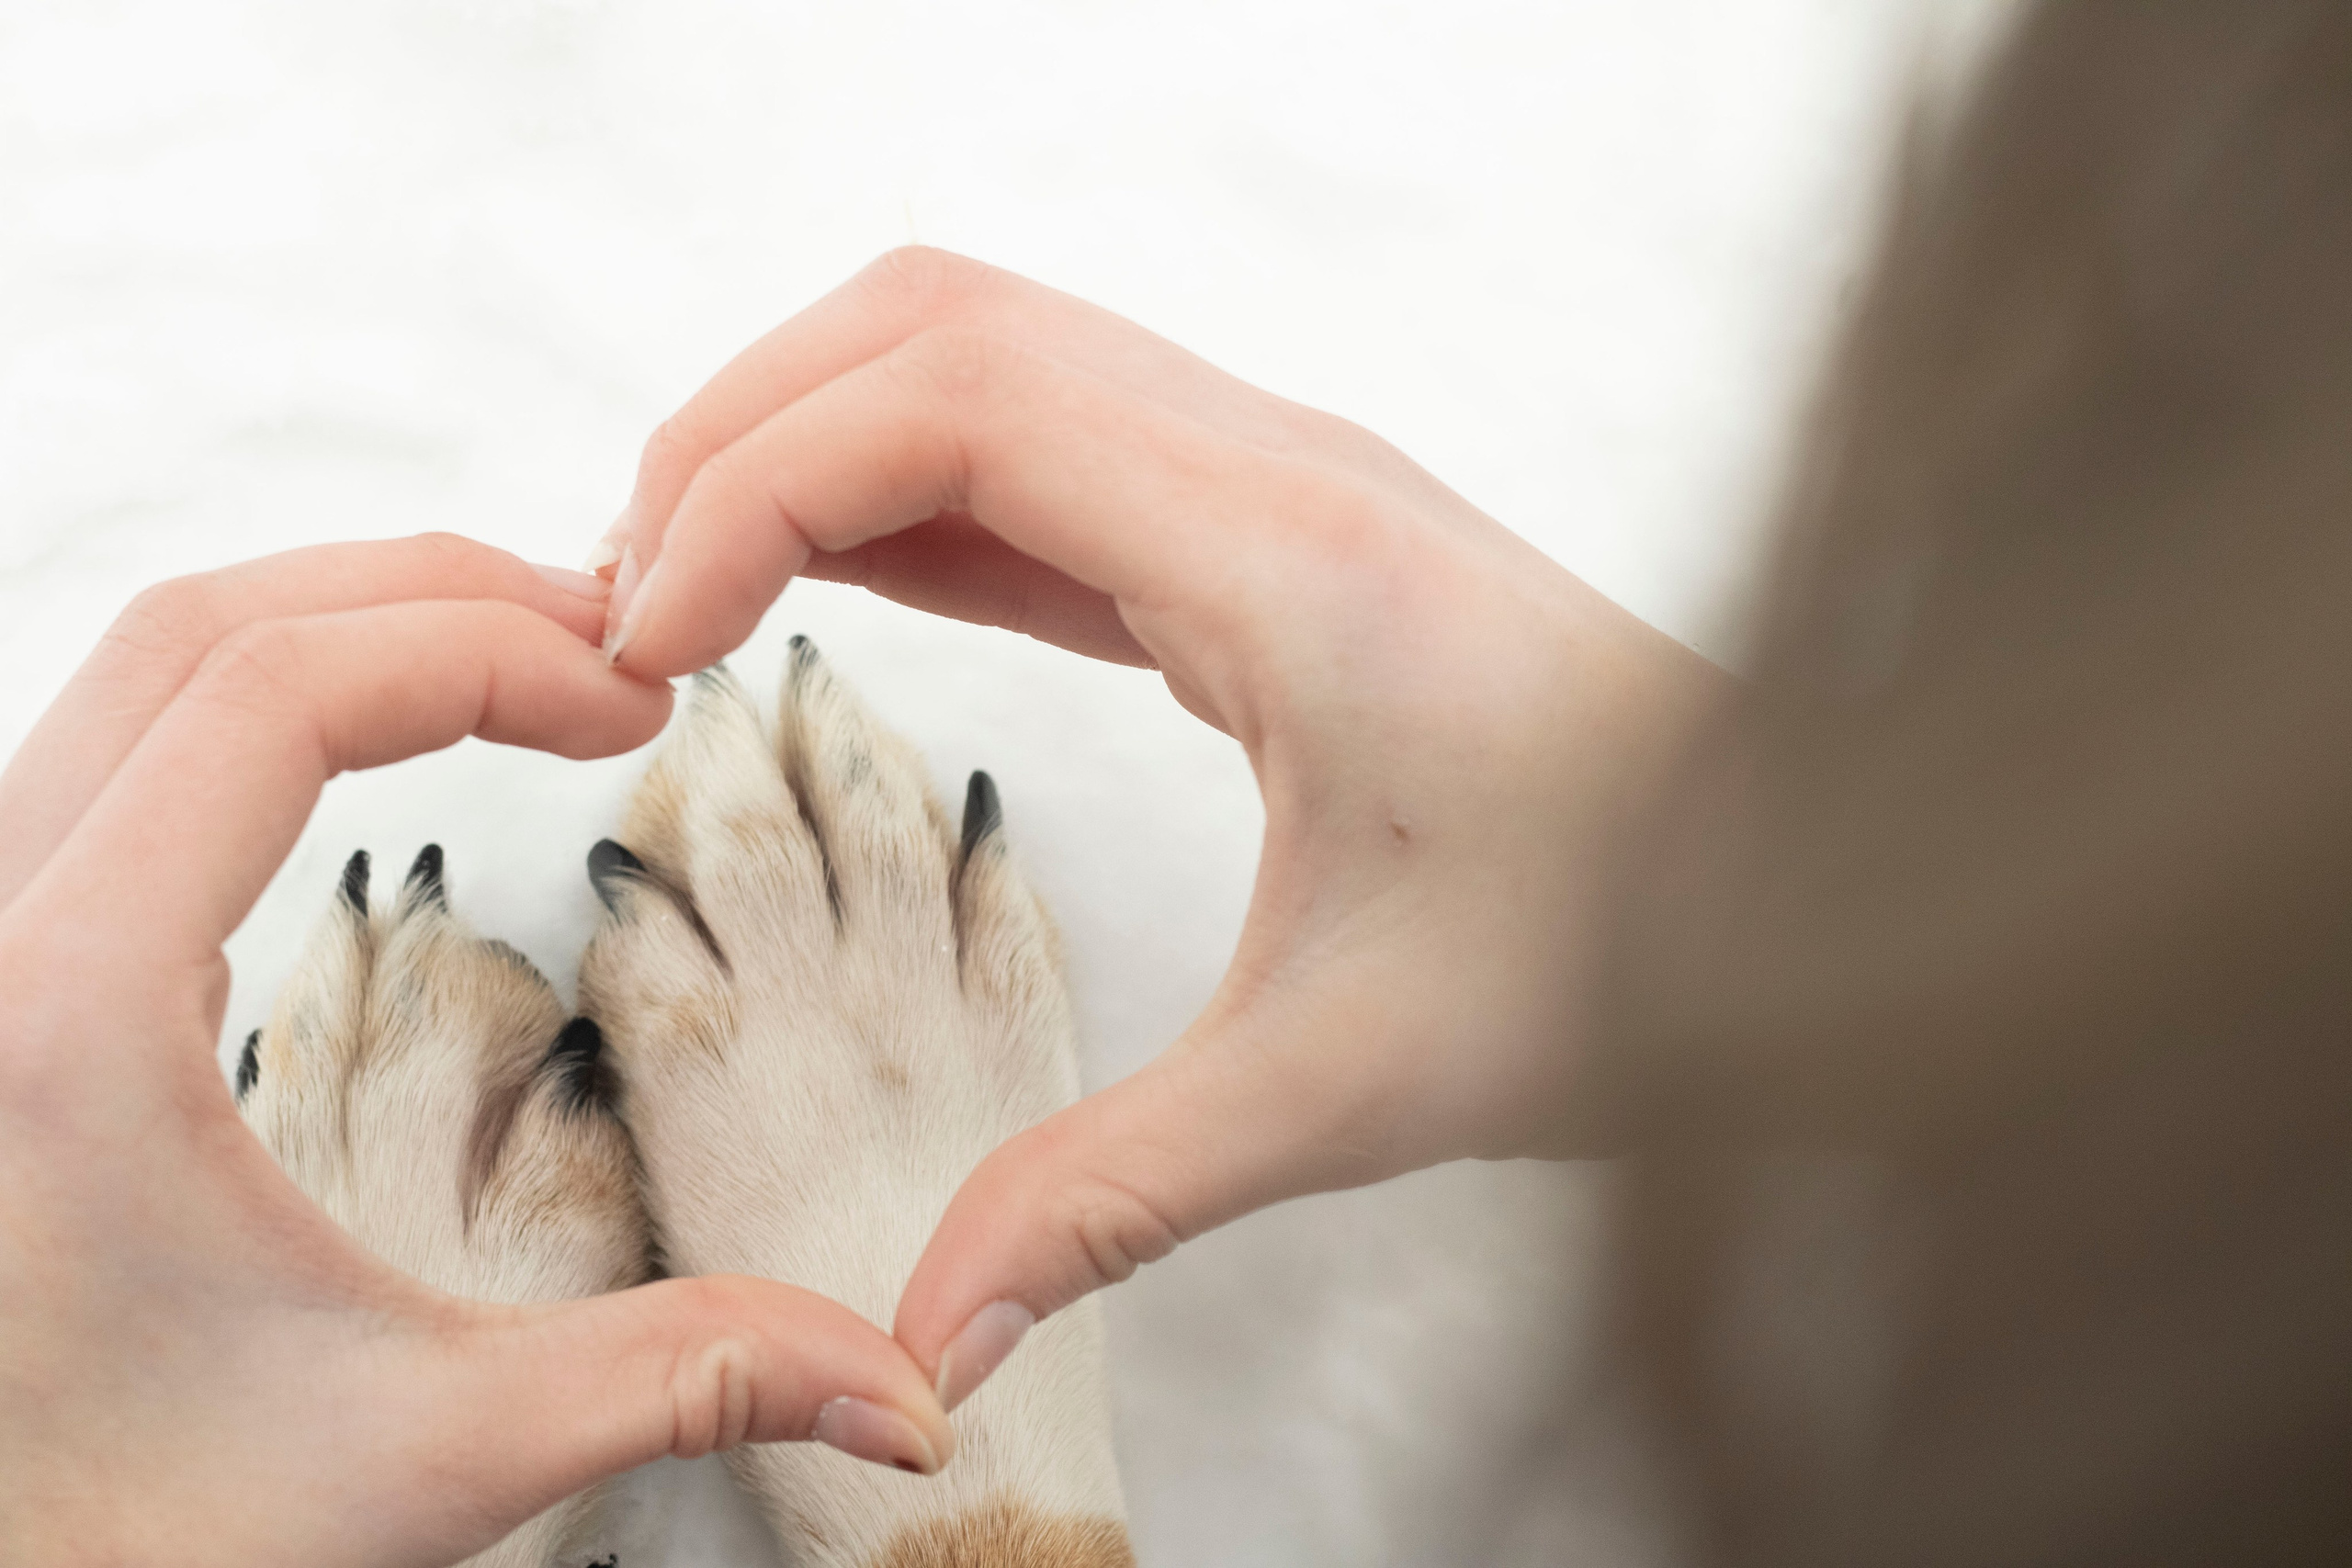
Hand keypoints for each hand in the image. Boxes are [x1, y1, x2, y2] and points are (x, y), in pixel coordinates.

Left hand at [0, 536, 953, 1566]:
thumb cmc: (134, 1537)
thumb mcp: (435, 1451)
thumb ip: (686, 1380)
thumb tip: (908, 1391)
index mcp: (71, 1015)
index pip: (271, 692)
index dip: (483, 648)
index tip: (632, 699)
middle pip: (196, 630)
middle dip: (425, 598)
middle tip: (603, 649)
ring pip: (139, 674)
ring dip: (341, 632)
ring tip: (519, 677)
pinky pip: (116, 751)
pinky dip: (264, 703)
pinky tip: (378, 756)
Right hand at [594, 249, 1726, 1408]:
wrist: (1817, 886)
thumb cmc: (1641, 951)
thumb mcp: (1350, 1082)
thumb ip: (1111, 1196)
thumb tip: (927, 1342)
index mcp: (1288, 554)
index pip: (946, 400)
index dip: (748, 485)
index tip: (645, 638)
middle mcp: (1281, 470)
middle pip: (936, 325)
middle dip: (747, 433)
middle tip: (639, 605)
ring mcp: (1283, 484)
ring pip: (989, 362)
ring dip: (821, 449)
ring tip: (704, 603)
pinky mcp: (1279, 539)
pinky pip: (1056, 460)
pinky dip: (917, 502)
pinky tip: (846, 602)